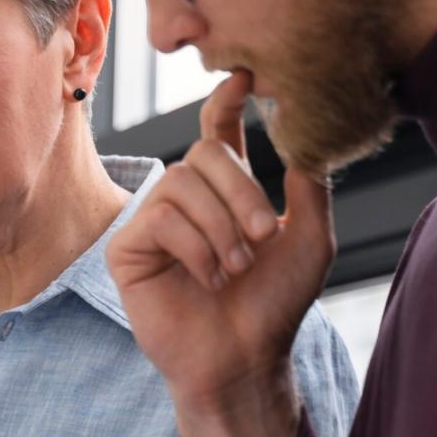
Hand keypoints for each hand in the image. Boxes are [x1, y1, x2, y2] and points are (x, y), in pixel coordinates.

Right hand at [107, 71, 334, 436]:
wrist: (243, 359)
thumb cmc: (274, 306)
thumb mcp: (310, 238)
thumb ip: (309, 183)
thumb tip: (303, 130)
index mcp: (223, 192)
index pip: (217, 131)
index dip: (225, 100)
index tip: (245, 77)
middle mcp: (183, 200)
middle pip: (204, 154)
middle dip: (241, 193)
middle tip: (264, 239)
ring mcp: (151, 222)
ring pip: (181, 183)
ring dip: (220, 227)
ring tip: (235, 269)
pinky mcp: (126, 249)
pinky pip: (160, 218)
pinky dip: (194, 248)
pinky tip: (206, 279)